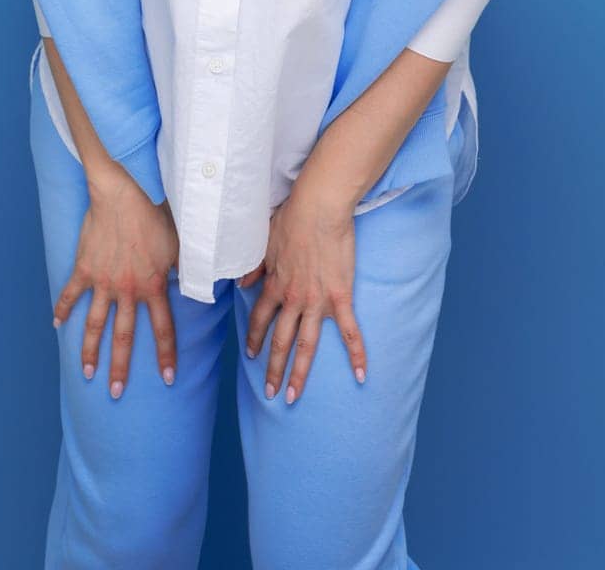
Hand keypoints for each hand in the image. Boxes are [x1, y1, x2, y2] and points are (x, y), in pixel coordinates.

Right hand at [51, 169, 179, 397]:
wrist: (122, 195)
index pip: (163, 329)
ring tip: (87, 373)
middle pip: (123, 337)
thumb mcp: (179, 245)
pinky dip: (63, 310)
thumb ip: (187, 269)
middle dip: (120, 367)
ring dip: (89, 351)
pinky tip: (57, 325)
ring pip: (94, 324)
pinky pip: (70, 295)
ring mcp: (103, 283)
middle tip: (116, 393)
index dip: (165, 355)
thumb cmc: (155, 216)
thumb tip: (202, 284)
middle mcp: (127, 291)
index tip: (167, 379)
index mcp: (153, 286)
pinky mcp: (84, 270)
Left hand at [239, 182, 366, 404]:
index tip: (251, 355)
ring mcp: (318, 301)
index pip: (260, 319)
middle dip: (273, 368)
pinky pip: (350, 331)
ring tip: (293, 395)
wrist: (319, 208)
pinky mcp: (341, 297)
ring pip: (307, 345)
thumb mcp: (264, 242)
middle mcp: (293, 299)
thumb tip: (242, 285)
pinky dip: (356, 354)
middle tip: (269, 392)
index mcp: (275, 285)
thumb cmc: (292, 218)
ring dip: (299, 373)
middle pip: (281, 340)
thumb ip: (254, 267)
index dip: (254, 338)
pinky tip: (361, 375)